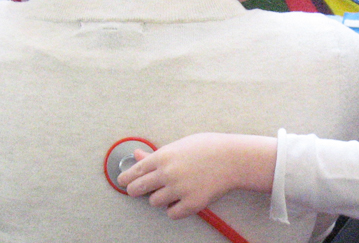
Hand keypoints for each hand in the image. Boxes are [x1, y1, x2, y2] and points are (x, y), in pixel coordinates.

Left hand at [117, 133, 277, 218]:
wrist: (234, 158)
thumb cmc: (208, 148)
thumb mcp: (180, 145)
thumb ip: (156, 154)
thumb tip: (137, 155)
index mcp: (163, 156)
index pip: (133, 172)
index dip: (125, 178)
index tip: (125, 181)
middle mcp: (167, 173)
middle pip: (137, 189)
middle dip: (137, 190)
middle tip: (143, 189)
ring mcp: (179, 189)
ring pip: (154, 202)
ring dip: (161, 198)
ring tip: (174, 189)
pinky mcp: (191, 204)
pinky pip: (172, 213)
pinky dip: (175, 209)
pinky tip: (182, 199)